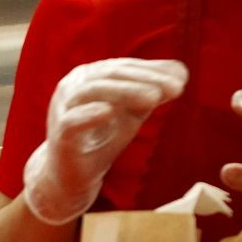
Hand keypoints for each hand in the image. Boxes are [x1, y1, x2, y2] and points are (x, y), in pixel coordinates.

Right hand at [22, 58, 188, 225]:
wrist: (75, 174)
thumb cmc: (103, 137)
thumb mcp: (133, 112)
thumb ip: (152, 91)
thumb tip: (181, 72)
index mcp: (90, 76)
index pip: (123, 67)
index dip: (152, 71)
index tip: (182, 79)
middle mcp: (73, 86)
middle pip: (110, 74)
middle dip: (144, 79)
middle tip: (175, 88)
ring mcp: (63, 108)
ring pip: (91, 91)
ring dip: (124, 92)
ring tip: (153, 98)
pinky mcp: (60, 134)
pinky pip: (72, 121)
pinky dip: (89, 114)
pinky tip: (109, 111)